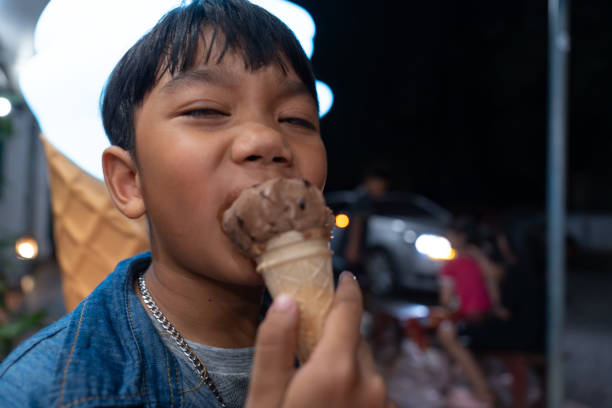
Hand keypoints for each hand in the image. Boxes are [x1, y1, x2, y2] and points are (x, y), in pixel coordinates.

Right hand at [246, 271, 394, 407]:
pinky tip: (334, 404)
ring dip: (346, 368)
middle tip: (310, 350)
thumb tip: (286, 302)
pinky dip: (356, 390)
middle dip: (335, 339)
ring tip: (318, 389)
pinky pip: (372, 391)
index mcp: (337, 370)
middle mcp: (370, 383)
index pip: (349, 312)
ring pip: (364, 368)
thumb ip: (275, 348)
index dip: (346, 290)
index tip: (345, 277)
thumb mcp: (264, 397)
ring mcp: (383, 403)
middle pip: (354, 342)